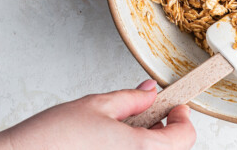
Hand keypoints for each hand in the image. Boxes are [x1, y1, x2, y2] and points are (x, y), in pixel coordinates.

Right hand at [0, 80, 195, 149]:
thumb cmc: (52, 139)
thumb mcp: (97, 105)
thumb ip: (132, 99)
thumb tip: (151, 91)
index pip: (184, 137)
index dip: (182, 117)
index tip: (175, 105)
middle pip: (171, 149)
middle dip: (165, 128)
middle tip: (150, 112)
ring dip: (149, 141)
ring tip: (127, 125)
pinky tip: (112, 141)